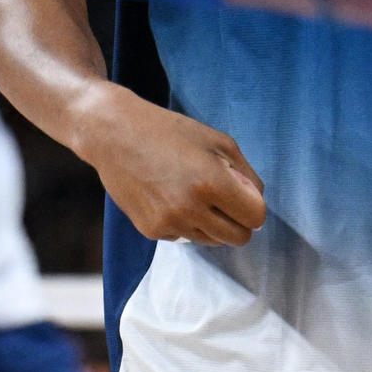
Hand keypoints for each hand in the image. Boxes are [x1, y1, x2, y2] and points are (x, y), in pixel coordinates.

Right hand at [77, 90, 266, 245]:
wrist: (113, 134)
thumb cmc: (169, 131)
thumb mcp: (217, 140)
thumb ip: (246, 174)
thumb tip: (258, 204)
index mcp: (212, 182)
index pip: (256, 218)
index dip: (253, 206)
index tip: (242, 195)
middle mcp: (191, 208)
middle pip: (238, 238)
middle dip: (237, 220)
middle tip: (223, 199)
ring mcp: (170, 223)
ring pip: (212, 241)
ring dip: (211, 223)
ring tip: (191, 193)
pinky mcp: (151, 231)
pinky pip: (184, 237)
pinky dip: (184, 222)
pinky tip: (168, 196)